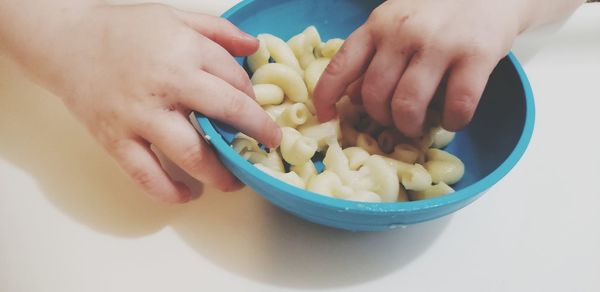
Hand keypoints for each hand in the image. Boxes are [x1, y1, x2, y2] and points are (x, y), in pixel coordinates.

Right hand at [28, 4, 280, 202]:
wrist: (65, 41)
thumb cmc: (124, 29)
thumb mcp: (176, 17)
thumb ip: (219, 31)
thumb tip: (255, 47)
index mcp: (185, 52)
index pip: (234, 81)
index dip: (252, 100)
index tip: (257, 113)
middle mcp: (167, 85)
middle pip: (225, 114)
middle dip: (256, 133)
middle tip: (269, 146)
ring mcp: (140, 116)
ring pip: (190, 153)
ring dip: (219, 173)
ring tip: (234, 182)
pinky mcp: (116, 139)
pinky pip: (146, 175)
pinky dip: (169, 192)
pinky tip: (186, 196)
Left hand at [314, 0, 524, 136]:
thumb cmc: (436, 13)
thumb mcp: (395, 23)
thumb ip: (373, 55)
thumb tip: (351, 96)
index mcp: (377, 26)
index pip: (341, 66)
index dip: (326, 97)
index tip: (326, 117)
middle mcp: (402, 33)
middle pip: (374, 94)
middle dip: (380, 118)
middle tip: (395, 121)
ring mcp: (440, 43)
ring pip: (408, 105)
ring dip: (410, 126)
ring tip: (418, 125)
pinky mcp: (475, 55)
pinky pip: (456, 106)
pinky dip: (451, 122)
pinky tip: (452, 118)